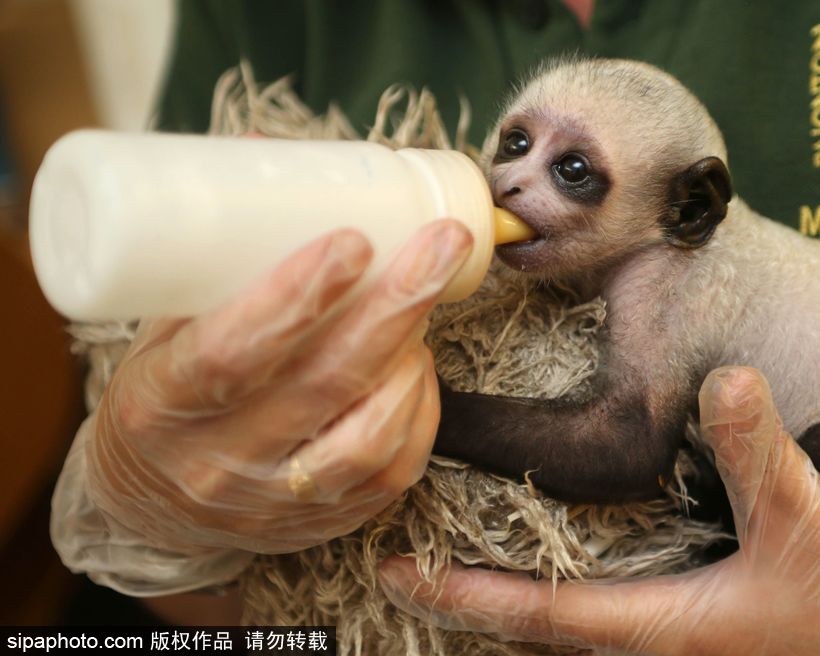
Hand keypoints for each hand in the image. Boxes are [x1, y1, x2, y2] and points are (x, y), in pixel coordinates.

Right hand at [55, 220, 470, 573]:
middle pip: (322, 384)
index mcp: (159, 401)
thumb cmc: (164, 390)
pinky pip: (392, 471)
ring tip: (424, 301)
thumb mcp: (164, 323)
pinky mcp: (322, 524)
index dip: (297, 295)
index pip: (230, 351)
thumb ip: (216, 252)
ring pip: (367, 437)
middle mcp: (216, 461)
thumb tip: (272, 148)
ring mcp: (274, 501)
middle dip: (395, 304)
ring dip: (411, 357)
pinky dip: (421, 409)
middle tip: (440, 243)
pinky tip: (420, 364)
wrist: (148, 500)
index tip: (353, 239)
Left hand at [379, 366, 819, 654]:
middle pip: (533, 630)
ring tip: (455, 566)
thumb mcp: (809, 529)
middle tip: (402, 571)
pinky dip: (557, 601)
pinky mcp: (687, 633)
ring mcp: (666, 644)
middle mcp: (648, 644)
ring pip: (563, 632)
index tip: (399, 578)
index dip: (465, 597)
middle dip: (466, 604)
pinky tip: (557, 568)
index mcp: (659, 626)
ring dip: (506, 603)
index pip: (538, 614)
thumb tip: (727, 383)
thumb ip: (764, 458)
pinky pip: (601, 623)